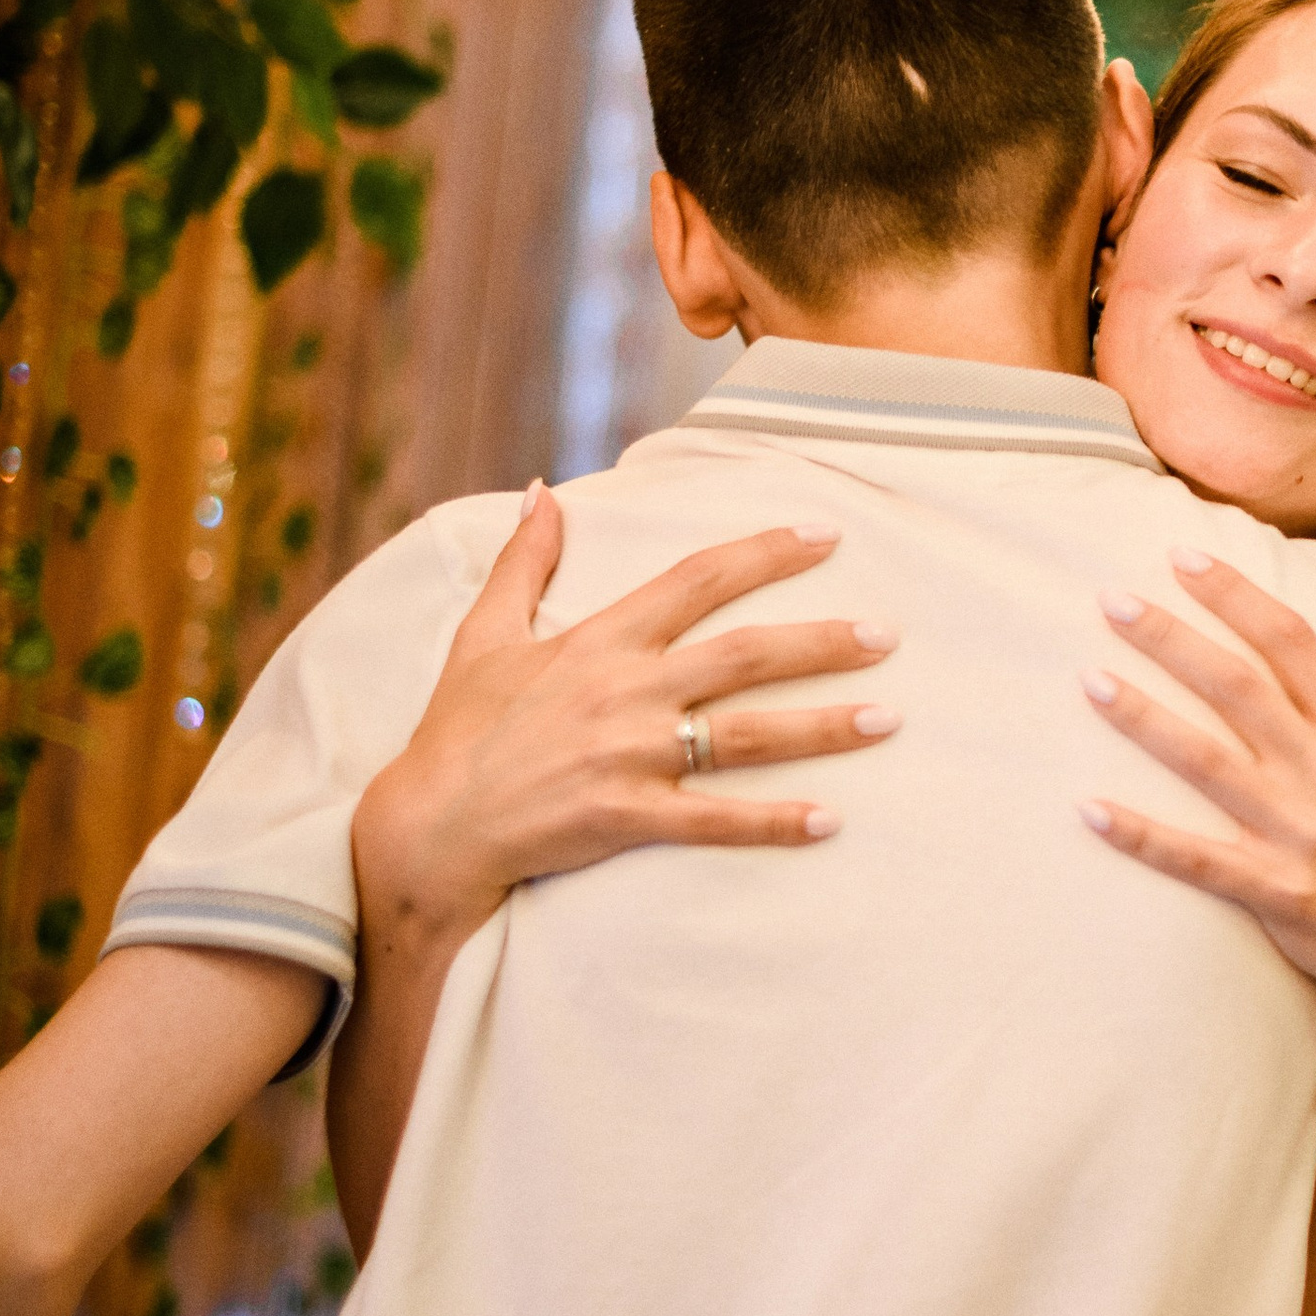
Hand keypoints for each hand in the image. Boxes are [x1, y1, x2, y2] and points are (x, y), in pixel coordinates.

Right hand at [354, 486, 899, 943]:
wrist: (427, 826)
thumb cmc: (459, 730)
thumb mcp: (485, 634)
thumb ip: (524, 560)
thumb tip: (544, 489)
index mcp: (600, 639)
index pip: (697, 580)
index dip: (764, 554)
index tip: (824, 536)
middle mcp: (625, 691)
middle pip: (744, 656)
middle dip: (821, 642)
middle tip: (888, 634)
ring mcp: (629, 756)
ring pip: (746, 735)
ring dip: (822, 725)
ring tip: (888, 717)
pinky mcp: (626, 817)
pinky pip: (716, 819)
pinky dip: (773, 822)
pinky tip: (830, 820)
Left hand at [1080, 553, 1315, 1048]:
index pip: (1294, 644)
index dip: (1238, 596)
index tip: (1185, 557)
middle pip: (1238, 687)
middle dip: (1173, 638)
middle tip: (1113, 601)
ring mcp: (1299, 834)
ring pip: (1206, 762)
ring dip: (1144, 719)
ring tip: (1090, 680)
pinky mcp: (1274, 892)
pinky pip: (1195, 859)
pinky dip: (1141, 836)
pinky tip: (1088, 809)